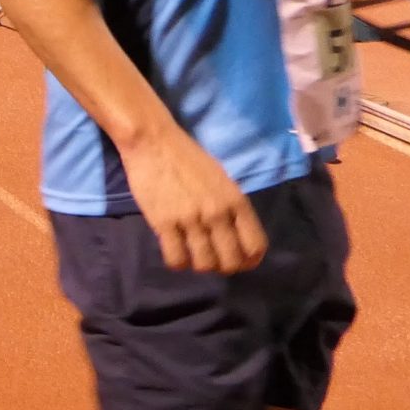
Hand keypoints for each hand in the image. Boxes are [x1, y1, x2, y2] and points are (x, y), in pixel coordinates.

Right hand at [117, 132, 267, 273]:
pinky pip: (176, 259)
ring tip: (193, 254)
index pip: (255, 246)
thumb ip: (232, 207)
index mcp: (236, 201)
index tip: (241, 261)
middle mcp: (217, 213)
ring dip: (200, 265)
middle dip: (224, 267)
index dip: (250, 261)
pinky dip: (177, 262)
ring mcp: (190, 220)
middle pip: (231, 261)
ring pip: (204, 264)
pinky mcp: (164, 223)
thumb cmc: (189, 158)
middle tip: (214, 259)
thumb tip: (237, 236)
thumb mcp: (222, 179)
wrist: (154, 142)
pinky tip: (175, 252)